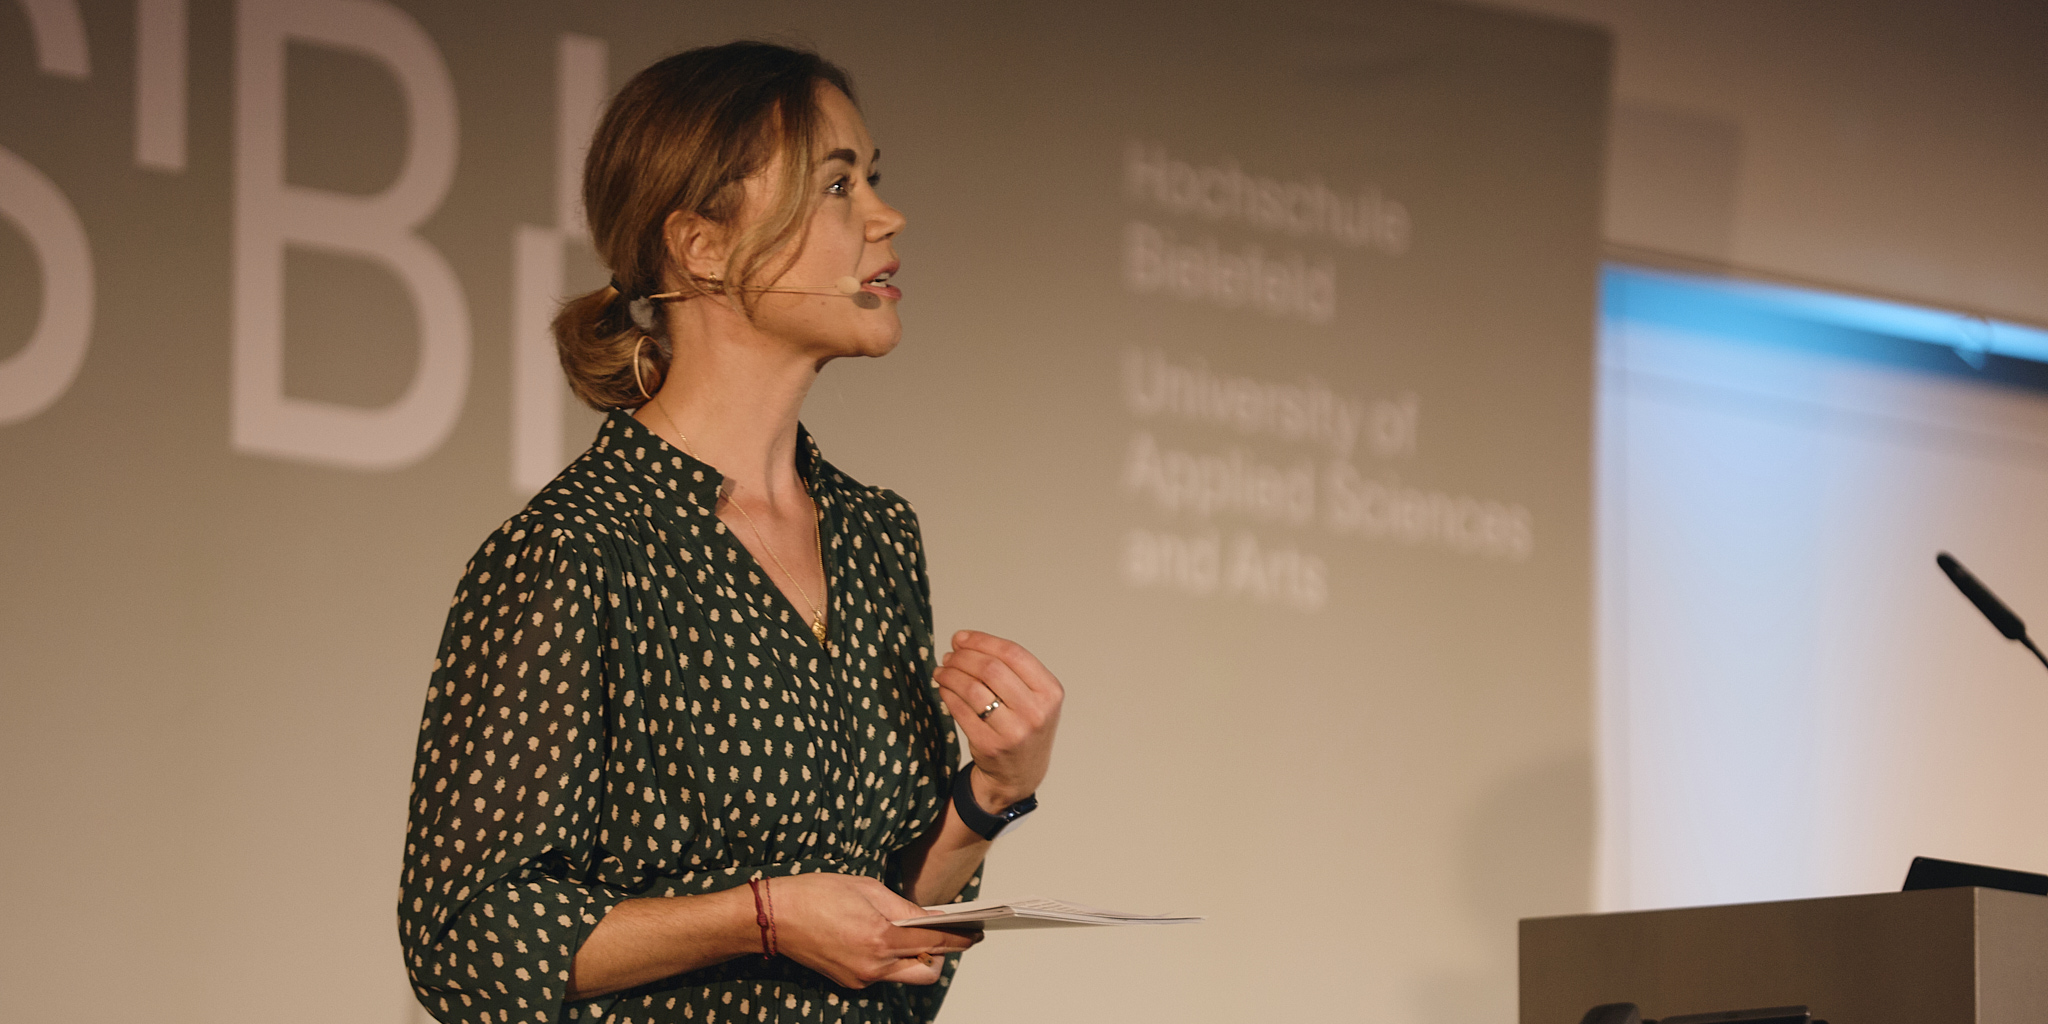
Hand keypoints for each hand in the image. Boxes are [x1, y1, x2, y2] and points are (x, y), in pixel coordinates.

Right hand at [769, 873, 978, 987]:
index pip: (935, 942)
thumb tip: (931, 917)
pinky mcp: (850, 981)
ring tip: (910, 933)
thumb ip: (904, 907)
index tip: (976, 933)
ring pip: (904, 976)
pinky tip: (883, 938)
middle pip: (926, 972)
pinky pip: (883, 975)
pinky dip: (891, 959)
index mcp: (881, 937)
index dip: (960, 938)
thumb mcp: (867, 888)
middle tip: (942, 935)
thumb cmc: (816, 894)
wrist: (773, 917)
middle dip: (940, 956)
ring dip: (915, 958)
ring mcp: (861, 978)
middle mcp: (874, 966)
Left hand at [934, 631, 1062, 808]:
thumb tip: (964, 641)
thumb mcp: (1034, 697)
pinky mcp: (990, 745)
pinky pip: (960, 710)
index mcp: (1050, 692)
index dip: (982, 641)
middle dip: (963, 657)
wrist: (1021, 774)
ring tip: (942, 671)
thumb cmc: (1024, 726)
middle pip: (991, 668)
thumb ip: (1009, 668)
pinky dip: (947, 694)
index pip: (1013, 654)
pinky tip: (944, 689)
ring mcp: (1013, 731)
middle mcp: (1036, 712)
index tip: (961, 638)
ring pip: (972, 688)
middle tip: (949, 656)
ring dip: (950, 674)